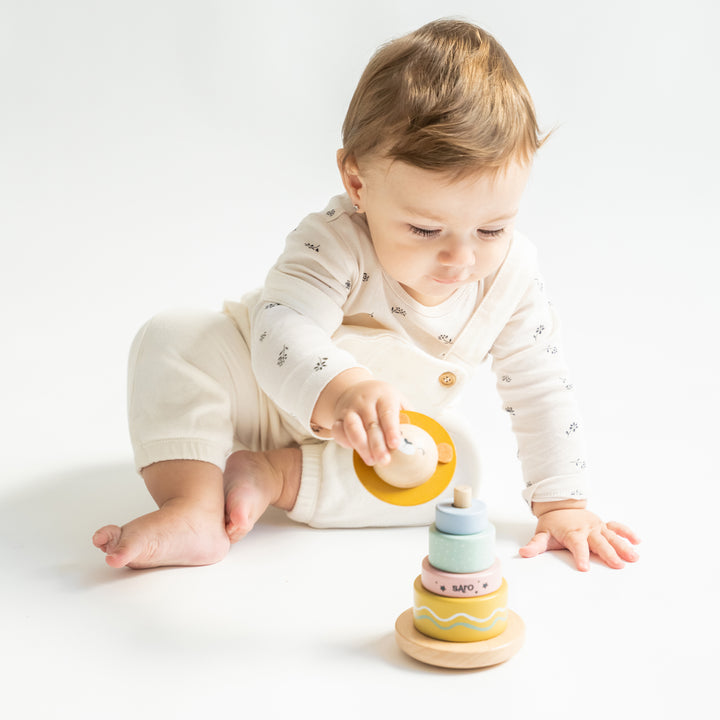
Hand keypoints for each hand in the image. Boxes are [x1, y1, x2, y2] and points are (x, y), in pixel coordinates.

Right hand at [330, 379, 403, 466]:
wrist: (355, 390)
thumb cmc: (383, 401)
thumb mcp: (398, 402)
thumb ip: (407, 418)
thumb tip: (420, 440)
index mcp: (384, 396)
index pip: (387, 412)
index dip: (391, 429)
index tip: (395, 444)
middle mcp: (365, 401)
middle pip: (371, 424)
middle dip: (377, 445)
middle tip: (384, 461)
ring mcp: (350, 409)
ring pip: (352, 427)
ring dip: (361, 446)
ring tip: (371, 461)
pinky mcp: (338, 418)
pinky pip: (338, 430)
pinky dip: (344, 442)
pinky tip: (354, 450)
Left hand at [519, 501, 640, 571]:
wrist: (560, 506)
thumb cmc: (552, 524)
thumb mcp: (542, 534)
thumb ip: (535, 545)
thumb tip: (523, 553)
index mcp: (572, 532)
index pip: (577, 545)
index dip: (580, 556)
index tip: (584, 567)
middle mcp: (586, 529)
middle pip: (598, 542)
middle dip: (608, 554)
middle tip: (618, 565)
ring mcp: (597, 527)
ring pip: (611, 536)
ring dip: (623, 546)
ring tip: (633, 557)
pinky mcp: (603, 525)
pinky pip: (617, 527)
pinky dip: (627, 532)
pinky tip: (637, 541)